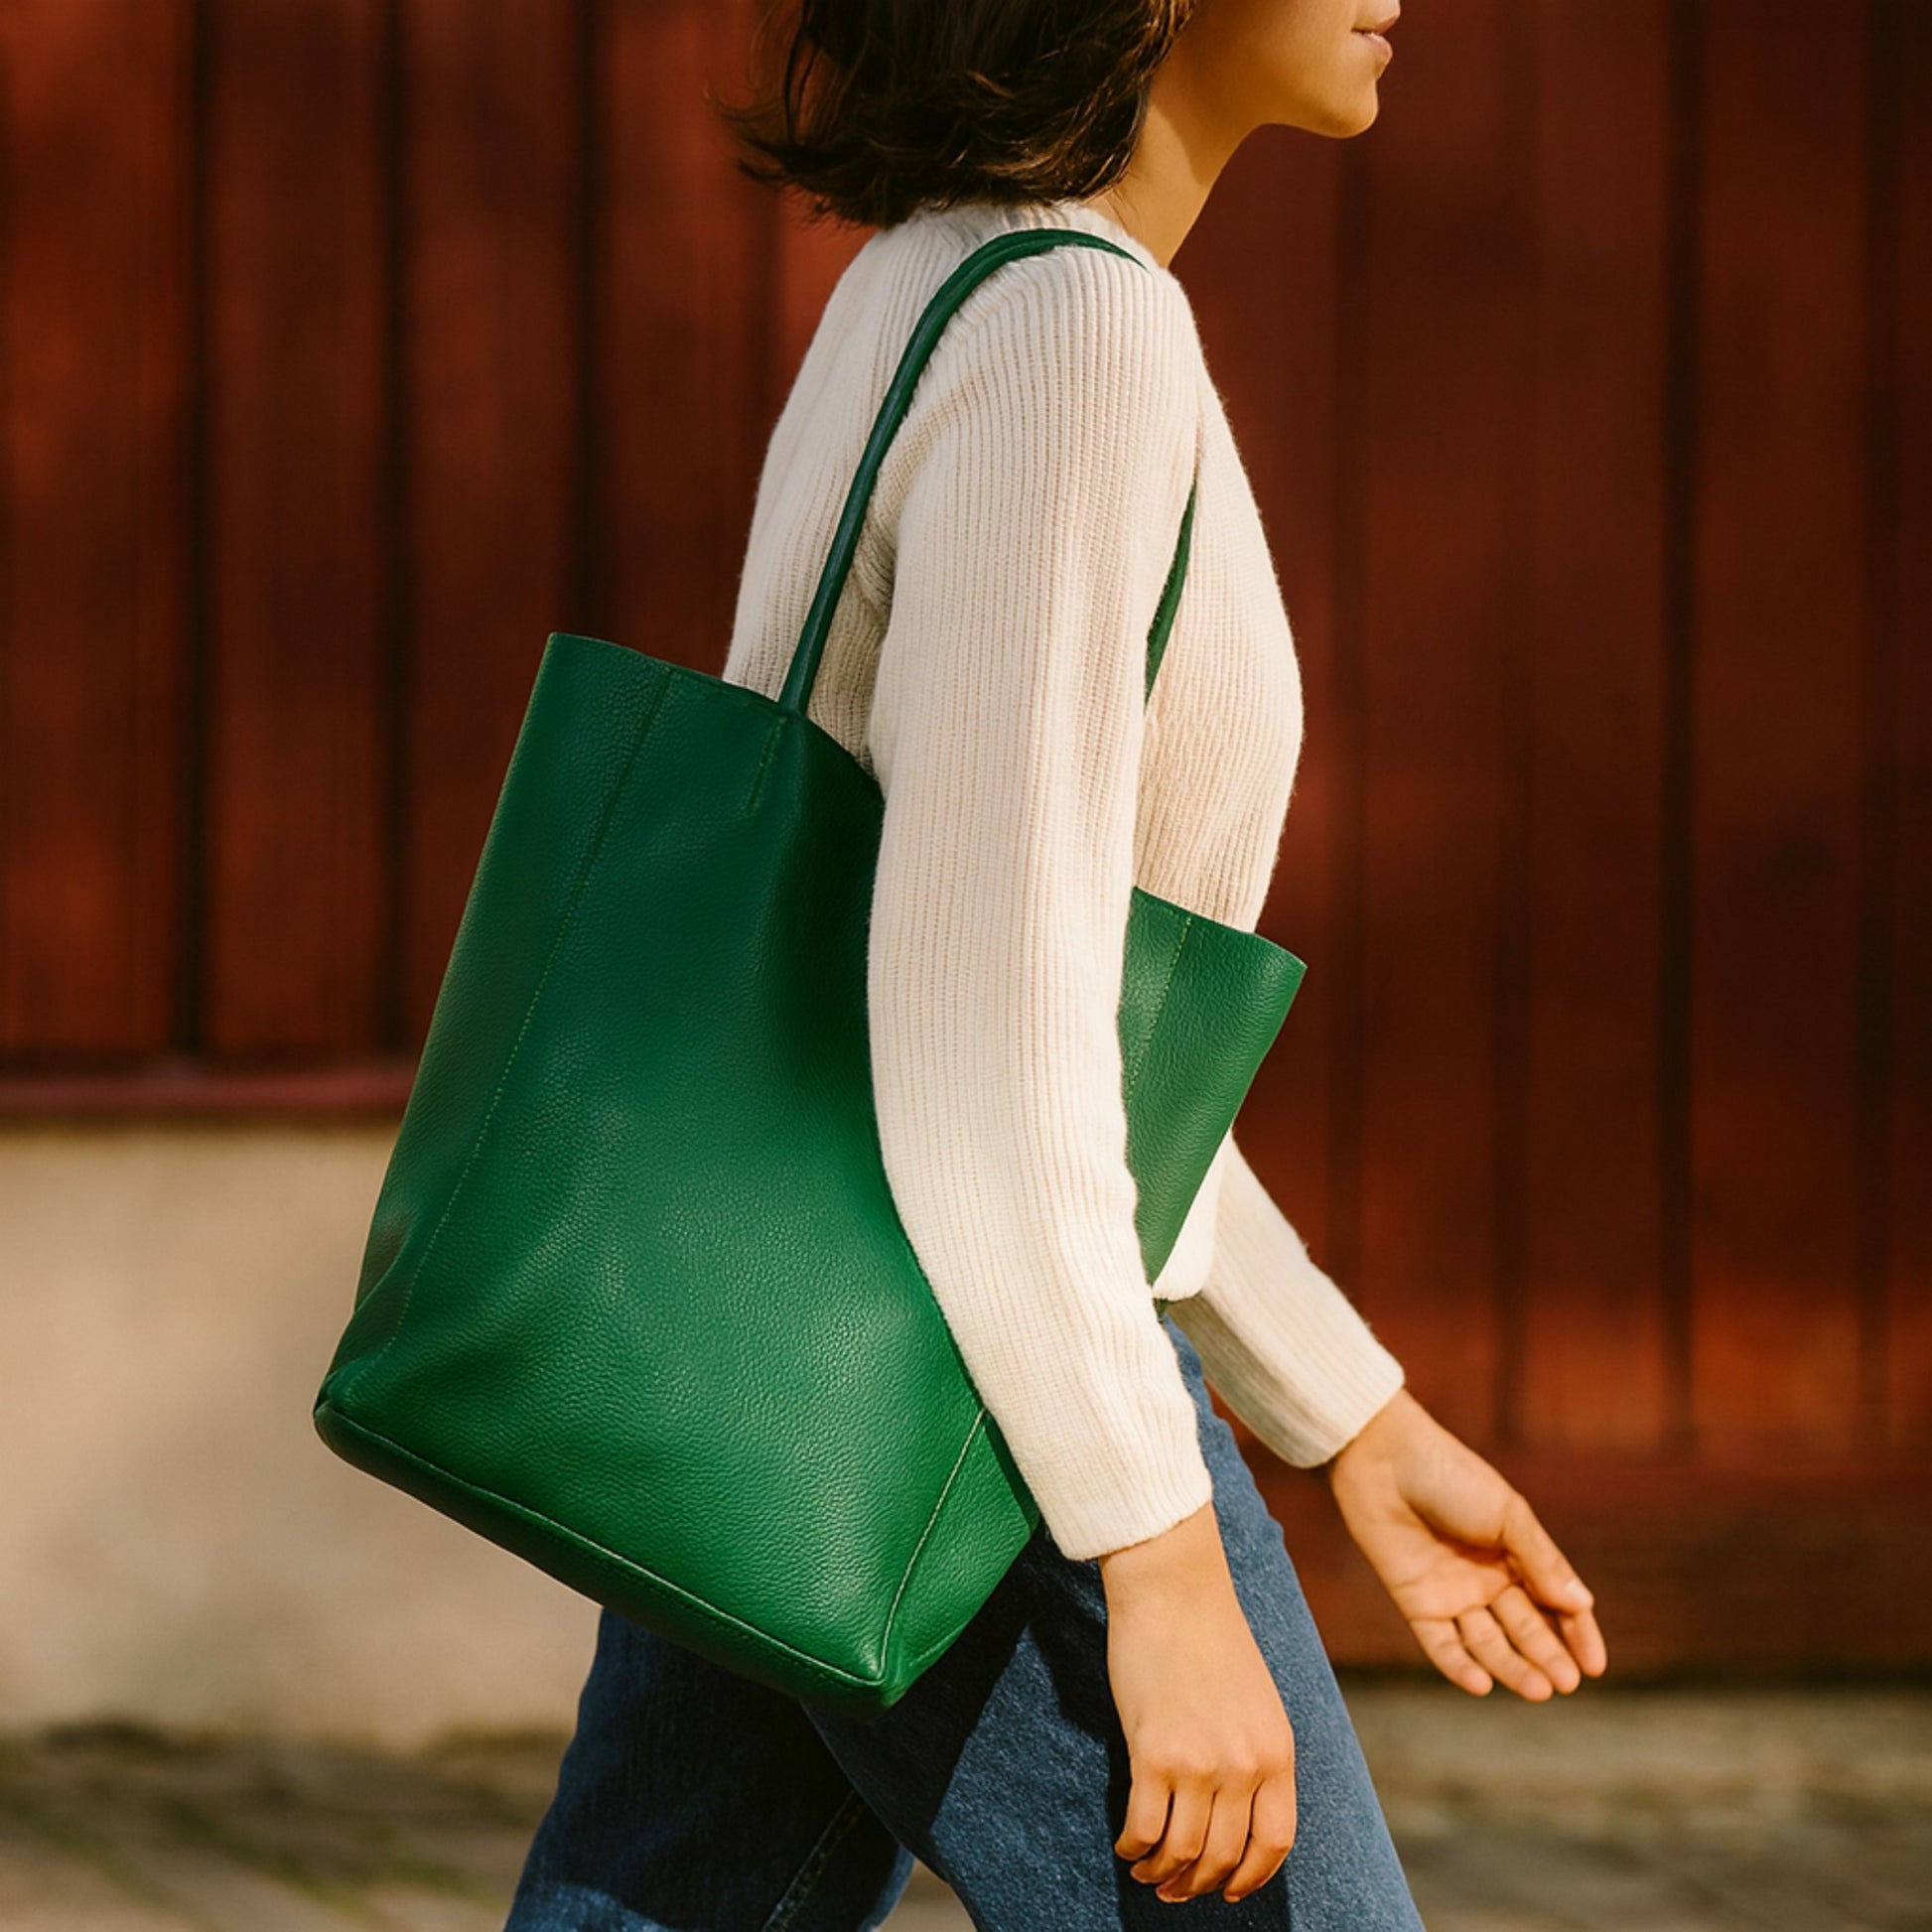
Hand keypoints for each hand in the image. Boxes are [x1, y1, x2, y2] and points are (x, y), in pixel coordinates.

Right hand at [1098, 1501, 1298, 1903]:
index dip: (1250, 1877)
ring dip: (1161, 1873)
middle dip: (1198, 1883)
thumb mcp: (1255, 1699)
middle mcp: (1245, 1765)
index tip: (1229, 1890)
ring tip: (1145, 1871)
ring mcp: (1200, 1763)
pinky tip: (1126, 1846)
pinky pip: (1145, 1826)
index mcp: (1277, 1752)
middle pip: (1224, 1856)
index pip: (1274, 1843)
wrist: (1174, 1589)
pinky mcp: (1154, 1753)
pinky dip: (1134, 1847)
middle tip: (1174, 1889)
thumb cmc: (1209, 1636)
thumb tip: (1233, 1813)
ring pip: (1183, 1851)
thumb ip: (1253, 1751)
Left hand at [1325, 1389, 1608, 1698]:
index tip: (1594, 1667)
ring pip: (1488, 1644)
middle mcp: (1487, 1580)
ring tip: (1537, 1689)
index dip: (1577, 1634)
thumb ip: (1541, 1561)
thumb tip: (1583, 1605)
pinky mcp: (1416, 1603)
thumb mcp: (1506, 1514)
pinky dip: (1460, 1667)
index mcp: (1516, 1554)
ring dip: (1512, 1668)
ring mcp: (1452, 1594)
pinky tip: (1482, 1685)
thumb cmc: (1450, 1476)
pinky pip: (1441, 1644)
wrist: (1384, 1459)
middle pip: (1524, 1630)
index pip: (1556, 1604)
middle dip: (1547, 1657)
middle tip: (1566, 1684)